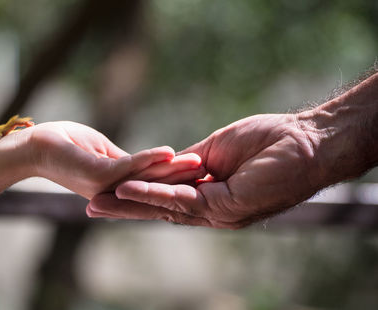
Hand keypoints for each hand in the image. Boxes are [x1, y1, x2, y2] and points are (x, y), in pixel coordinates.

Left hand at [24, 121, 203, 198]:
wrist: (33, 146)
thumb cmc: (66, 145)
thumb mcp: (104, 152)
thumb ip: (127, 160)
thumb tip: (150, 161)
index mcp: (120, 186)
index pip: (155, 184)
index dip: (180, 180)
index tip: (206, 174)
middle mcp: (116, 191)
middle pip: (157, 185)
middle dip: (185, 179)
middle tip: (215, 174)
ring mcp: (106, 185)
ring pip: (146, 179)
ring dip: (173, 171)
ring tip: (199, 164)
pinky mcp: (95, 174)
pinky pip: (127, 167)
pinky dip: (148, 159)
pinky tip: (168, 153)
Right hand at [87, 114, 322, 227]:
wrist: (303, 141)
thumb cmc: (267, 142)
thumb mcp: (215, 150)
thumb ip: (190, 163)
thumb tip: (167, 166)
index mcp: (208, 194)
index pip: (164, 198)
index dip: (135, 195)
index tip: (109, 190)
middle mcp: (210, 209)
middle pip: (158, 209)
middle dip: (123, 208)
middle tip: (91, 206)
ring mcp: (216, 211)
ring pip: (164, 209)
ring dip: (129, 204)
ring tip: (98, 201)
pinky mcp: (224, 206)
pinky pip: (181, 201)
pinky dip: (153, 194)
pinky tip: (128, 189)